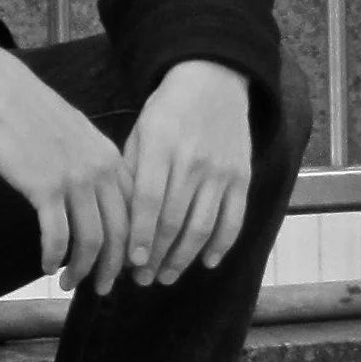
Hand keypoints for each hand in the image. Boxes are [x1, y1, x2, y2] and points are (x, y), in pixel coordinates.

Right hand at [0, 41, 133, 296]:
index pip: (136, 215)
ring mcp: (74, 180)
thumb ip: (98, 166)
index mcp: (113, 160)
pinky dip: (54, 256)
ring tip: (69, 283)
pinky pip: (56, 234)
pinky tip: (46, 265)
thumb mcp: (81, 136)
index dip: (135, 248)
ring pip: (91, 240)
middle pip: (119, 234)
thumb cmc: (37, 115)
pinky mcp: (44, 187)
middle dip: (113, 269)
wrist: (5, 93)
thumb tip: (101, 202)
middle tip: (102, 289)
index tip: (127, 269)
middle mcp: (101, 173)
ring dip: (81, 269)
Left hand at [124, 60, 250, 286]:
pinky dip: (221, 245)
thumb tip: (118, 219)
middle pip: (174, 220)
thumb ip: (131, 172)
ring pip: (203, 227)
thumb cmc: (166, 111)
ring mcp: (221, 171)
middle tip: (143, 279)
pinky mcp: (242, 177)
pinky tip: (206, 262)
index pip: (149, 201)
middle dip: (157, 255)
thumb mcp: (140, 132)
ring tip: (167, 276)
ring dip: (184, 258)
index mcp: (160, 148)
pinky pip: (233, 219)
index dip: (141, 235)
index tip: (131, 262)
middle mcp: (192, 162)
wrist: (213, 82)